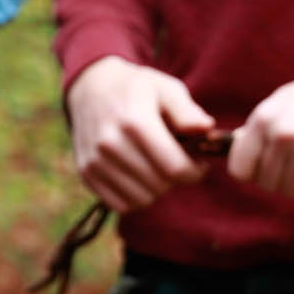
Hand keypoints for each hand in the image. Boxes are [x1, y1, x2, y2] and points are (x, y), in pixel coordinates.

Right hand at [67, 56, 215, 213]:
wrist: (92, 88)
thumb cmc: (138, 89)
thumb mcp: (166, 88)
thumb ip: (187, 112)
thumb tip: (207, 129)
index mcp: (134, 121)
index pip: (174, 167)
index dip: (194, 172)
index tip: (199, 164)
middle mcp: (110, 143)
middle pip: (159, 185)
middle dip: (176, 178)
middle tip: (178, 161)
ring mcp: (95, 161)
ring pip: (141, 199)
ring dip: (157, 188)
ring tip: (158, 166)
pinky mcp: (86, 173)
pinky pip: (121, 204)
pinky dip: (136, 196)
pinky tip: (141, 175)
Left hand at [227, 71, 293, 199]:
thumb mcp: (283, 102)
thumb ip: (258, 125)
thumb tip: (236, 145)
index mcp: (264, 118)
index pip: (240, 169)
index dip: (254, 170)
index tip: (268, 164)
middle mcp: (283, 133)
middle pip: (267, 183)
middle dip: (281, 177)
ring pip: (292, 191)